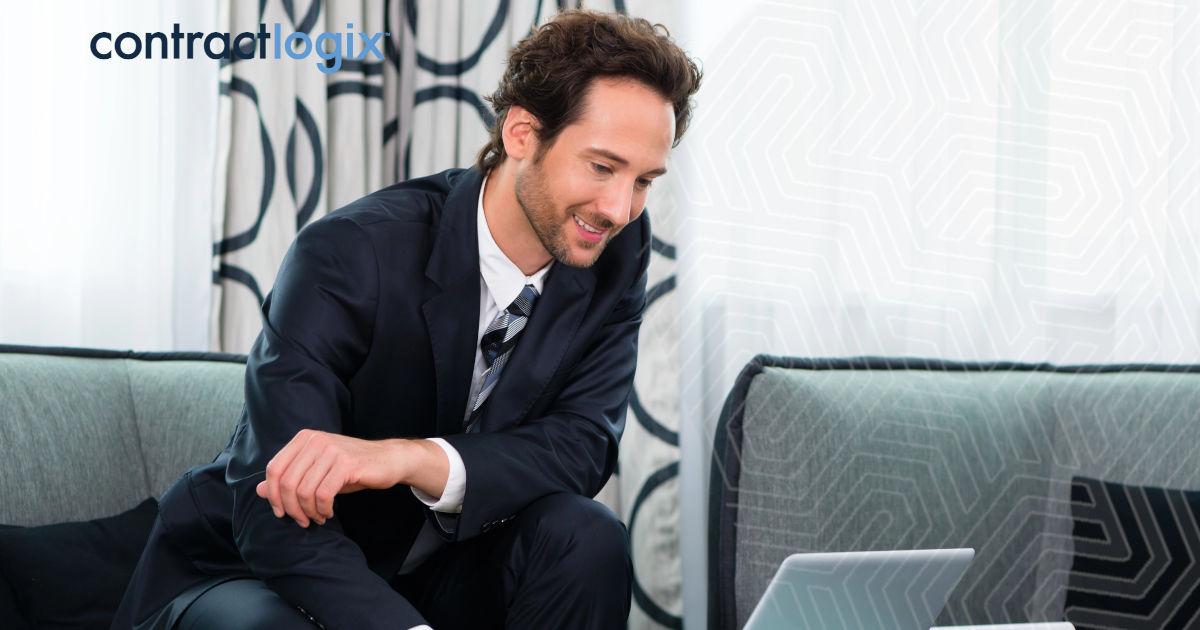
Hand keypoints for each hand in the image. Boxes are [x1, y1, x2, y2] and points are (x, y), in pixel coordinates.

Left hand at [255, 429, 405, 526]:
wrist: (388, 460)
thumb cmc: (351, 467)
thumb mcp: (316, 472)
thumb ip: (289, 479)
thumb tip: (259, 490)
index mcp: (304, 438)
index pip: (274, 469)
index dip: (273, 495)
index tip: (281, 512)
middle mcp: (315, 440)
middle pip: (287, 482)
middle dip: (291, 508)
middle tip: (302, 521)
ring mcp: (331, 450)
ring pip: (304, 491)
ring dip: (308, 512)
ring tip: (317, 518)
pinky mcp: (346, 463)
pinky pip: (323, 494)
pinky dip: (323, 509)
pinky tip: (328, 512)